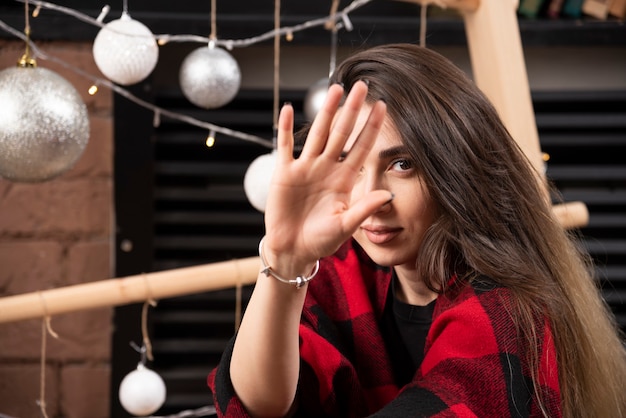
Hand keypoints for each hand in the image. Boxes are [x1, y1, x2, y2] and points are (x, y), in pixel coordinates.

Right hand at [263, 81, 390, 273]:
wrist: (293, 250)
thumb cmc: (320, 240)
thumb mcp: (345, 225)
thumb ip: (364, 209)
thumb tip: (389, 196)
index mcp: (343, 179)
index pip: (361, 148)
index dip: (371, 128)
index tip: (383, 106)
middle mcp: (326, 168)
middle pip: (341, 133)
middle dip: (351, 110)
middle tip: (361, 85)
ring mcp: (305, 169)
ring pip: (317, 134)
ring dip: (325, 112)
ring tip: (334, 89)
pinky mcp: (284, 174)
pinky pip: (285, 147)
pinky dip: (285, 129)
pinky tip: (287, 109)